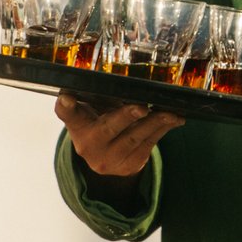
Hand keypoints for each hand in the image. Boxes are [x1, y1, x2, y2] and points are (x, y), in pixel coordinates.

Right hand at [56, 94, 183, 185]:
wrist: (107, 159)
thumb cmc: (100, 124)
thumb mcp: (93, 112)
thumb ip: (98, 97)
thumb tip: (125, 76)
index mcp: (77, 125)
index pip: (67, 114)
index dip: (66, 106)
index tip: (66, 98)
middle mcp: (88, 145)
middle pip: (108, 128)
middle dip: (126, 117)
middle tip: (141, 108)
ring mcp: (109, 158)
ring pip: (134, 138)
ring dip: (155, 123)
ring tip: (169, 113)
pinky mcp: (129, 165)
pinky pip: (149, 144)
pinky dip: (164, 130)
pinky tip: (175, 119)